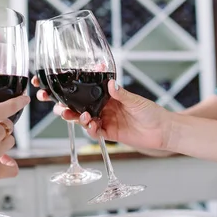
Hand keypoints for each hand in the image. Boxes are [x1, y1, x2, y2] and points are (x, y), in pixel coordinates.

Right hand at [33, 77, 169, 150]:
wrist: (162, 132)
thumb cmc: (152, 112)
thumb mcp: (137, 101)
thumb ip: (122, 94)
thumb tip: (111, 84)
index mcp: (108, 95)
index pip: (85, 89)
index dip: (70, 87)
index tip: (56, 83)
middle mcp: (103, 107)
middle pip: (78, 104)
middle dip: (63, 104)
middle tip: (53, 103)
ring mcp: (104, 120)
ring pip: (82, 118)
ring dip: (74, 117)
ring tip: (71, 115)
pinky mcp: (108, 133)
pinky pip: (93, 131)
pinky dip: (89, 129)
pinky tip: (90, 125)